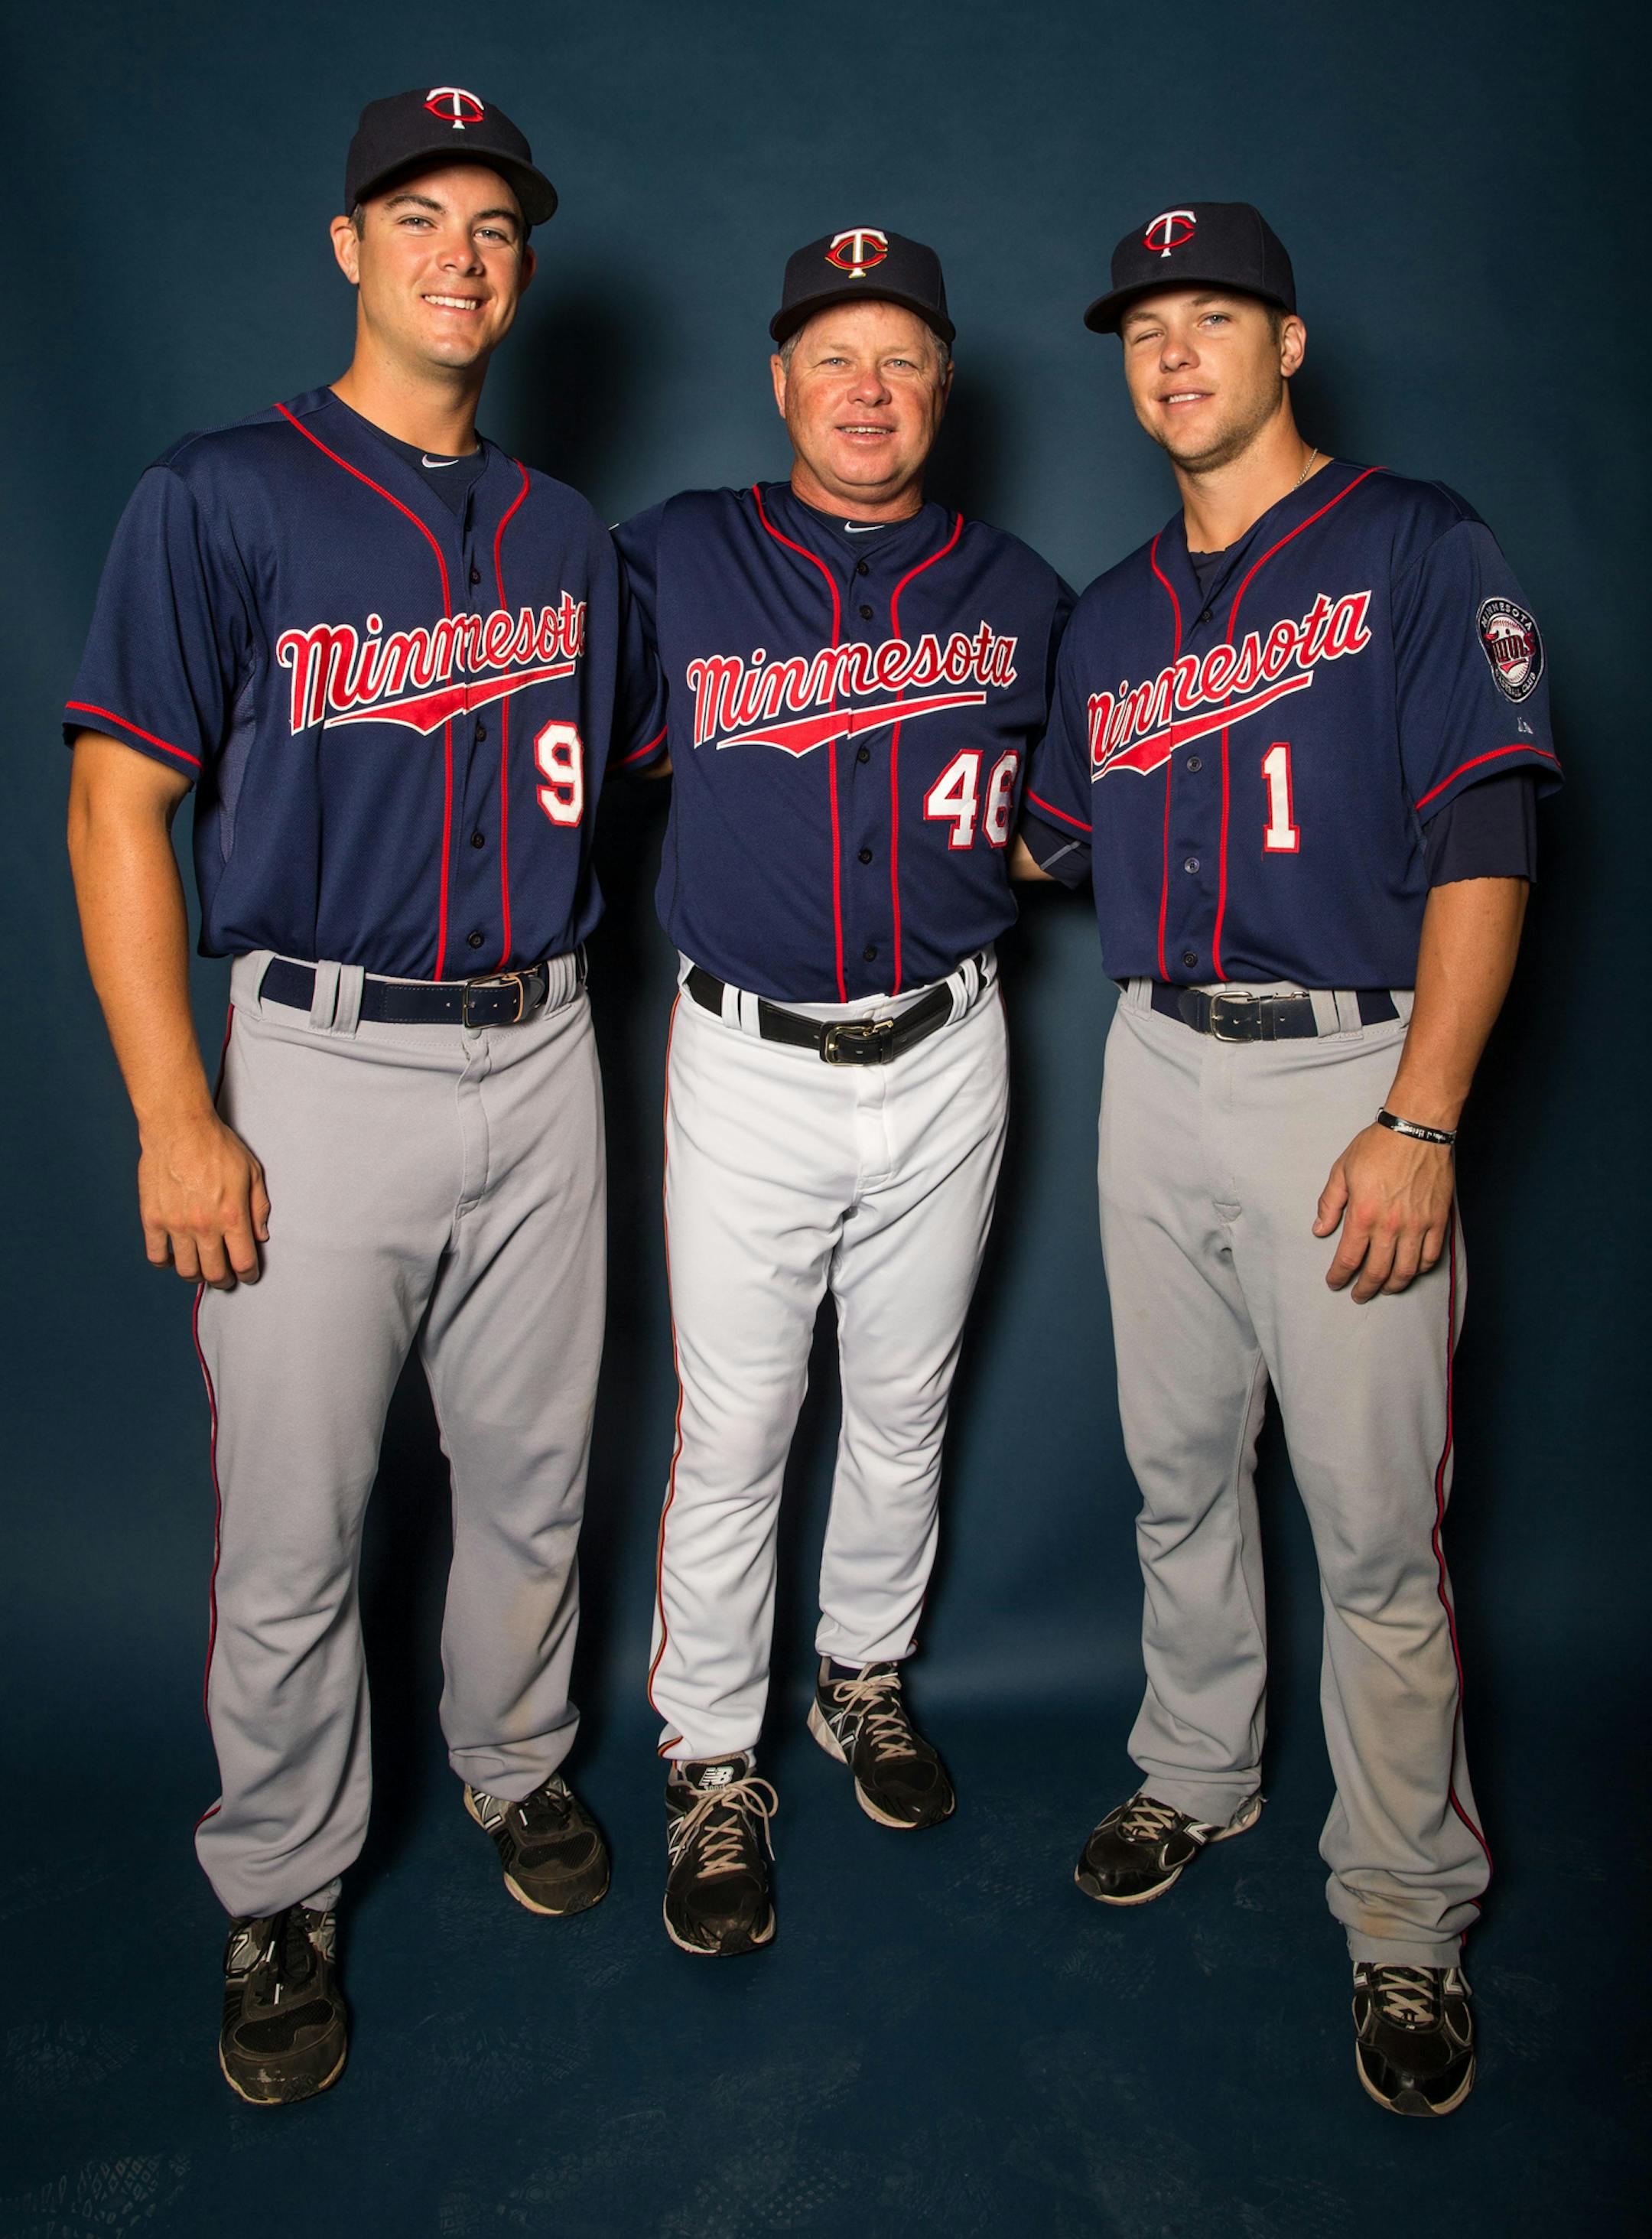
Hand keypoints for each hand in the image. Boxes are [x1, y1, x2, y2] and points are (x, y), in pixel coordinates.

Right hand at [138, 1112, 269, 1289]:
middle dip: (224, 1280)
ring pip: (186, 1271)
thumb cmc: (216, 1145)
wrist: (178, 1127)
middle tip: (225, 1277)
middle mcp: (204, 1226)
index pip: (244, 1262)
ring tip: (200, 1269)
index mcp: (232, 1216)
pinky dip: (165, 1263)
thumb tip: (260, 1236)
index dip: (248, 1275)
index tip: (248, 1275)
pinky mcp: (152, 1219)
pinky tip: (172, 1257)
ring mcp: (176, 1225)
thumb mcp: (252, 1172)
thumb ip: (258, 1207)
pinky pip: (155, 1256)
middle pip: (215, 1273)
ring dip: (196, 1276)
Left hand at [1313, 1122, 1452, 1302]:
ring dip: (1393, 1285)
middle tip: (1358, 1295)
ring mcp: (1418, 1225)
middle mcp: (1390, 1226)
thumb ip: (1330, 1203)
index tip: (1334, 1283)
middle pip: (1377, 1272)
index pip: (1348, 1259)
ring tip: (1385, 1289)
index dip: (1339, 1276)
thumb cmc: (1377, 1146)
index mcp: (1363, 1215)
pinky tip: (1411, 1270)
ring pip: (1406, 1270)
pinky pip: (1431, 1256)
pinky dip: (1420, 1269)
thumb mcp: (1342, 1170)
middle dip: (1365, 1289)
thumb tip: (1320, 1230)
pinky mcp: (1439, 1220)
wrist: (1417, 1129)